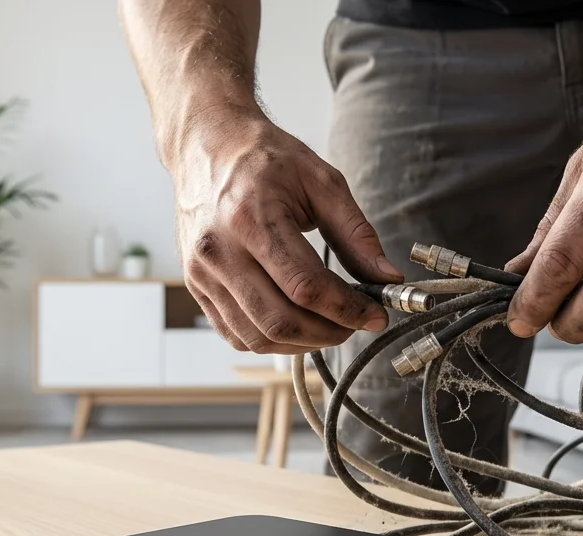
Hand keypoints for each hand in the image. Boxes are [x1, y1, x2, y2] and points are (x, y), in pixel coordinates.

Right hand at [172, 111, 402, 353]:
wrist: (206, 146)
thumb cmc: (264, 158)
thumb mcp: (321, 181)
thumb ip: (356, 233)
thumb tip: (386, 277)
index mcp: (251, 218)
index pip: (305, 286)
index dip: (347, 309)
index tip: (375, 314)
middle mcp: (219, 250)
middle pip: (280, 320)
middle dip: (328, 332)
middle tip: (355, 324)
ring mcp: (201, 272)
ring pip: (256, 336)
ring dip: (302, 343)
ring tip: (329, 326)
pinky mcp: (195, 286)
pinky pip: (235, 334)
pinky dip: (271, 340)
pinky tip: (296, 325)